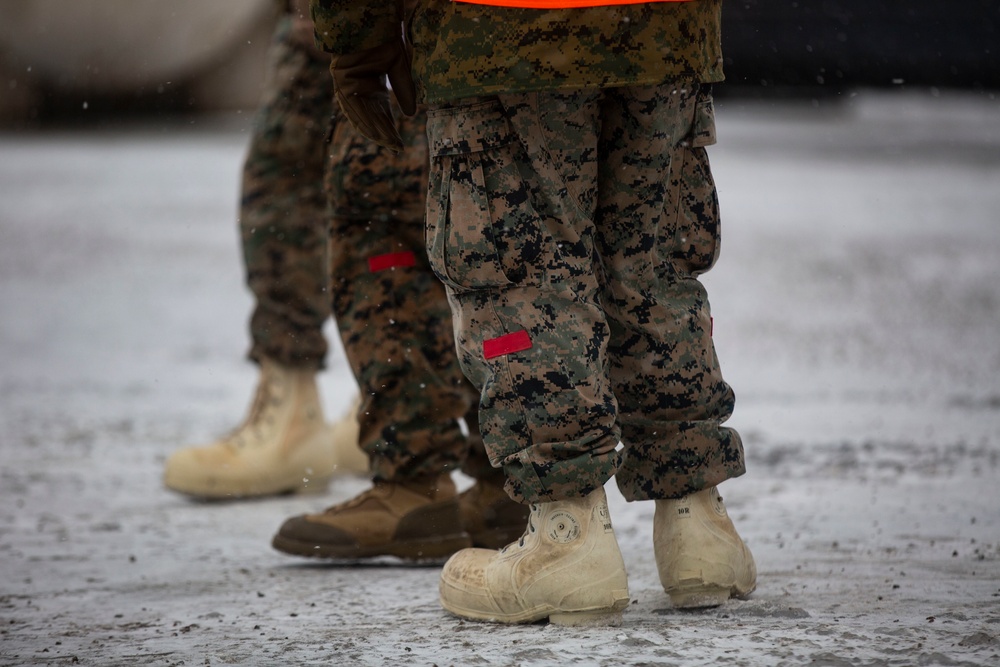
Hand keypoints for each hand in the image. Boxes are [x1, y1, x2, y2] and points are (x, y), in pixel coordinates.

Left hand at [331, 37, 416, 153]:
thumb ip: (403, 90)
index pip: (381, 115)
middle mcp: (359, 89)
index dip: (390, 130)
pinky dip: (362, 119)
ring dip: (374, 131)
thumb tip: (411, 115)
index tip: (399, 146)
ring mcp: (347, 86)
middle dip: (384, 134)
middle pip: (371, 118)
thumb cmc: (384, 38)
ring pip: (360, 115)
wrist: (369, 20)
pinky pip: (351, 105)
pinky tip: (373, 132)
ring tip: (386, 143)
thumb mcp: (399, 67)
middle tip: (395, 149)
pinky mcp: (340, 80)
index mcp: (373, 87)